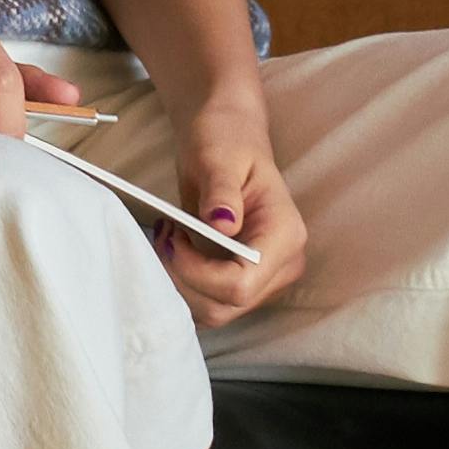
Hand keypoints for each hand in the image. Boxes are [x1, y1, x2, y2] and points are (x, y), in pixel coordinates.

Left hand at [171, 90, 307, 322]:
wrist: (228, 136)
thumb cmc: (226, 139)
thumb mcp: (218, 156)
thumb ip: (222, 192)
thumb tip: (223, 225)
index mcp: (285, 235)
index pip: (241, 283)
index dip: (197, 272)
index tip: (171, 236)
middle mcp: (283, 264)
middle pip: (228, 305)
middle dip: (184, 279)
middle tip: (163, 236)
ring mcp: (266, 277)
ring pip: (217, 312)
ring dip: (181, 284)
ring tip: (168, 238)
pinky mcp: (246, 281)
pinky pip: (211, 303)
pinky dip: (185, 286)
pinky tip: (174, 253)